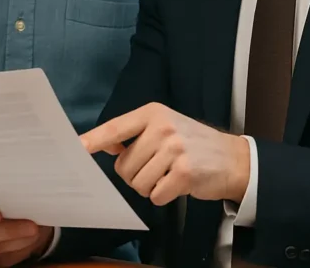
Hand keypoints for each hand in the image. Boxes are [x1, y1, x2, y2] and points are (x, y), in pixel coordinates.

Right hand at [0, 194, 53, 266]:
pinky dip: (16, 250)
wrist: (15, 214)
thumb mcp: (5, 186)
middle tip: (31, 227)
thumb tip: (21, 187)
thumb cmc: (7, 193)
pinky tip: (29, 241)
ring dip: (15, 241)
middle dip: (7, 231)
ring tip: (34, 232)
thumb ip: (4, 188)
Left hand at [81, 102, 249, 206]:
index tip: (76, 147)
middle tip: (156, 168)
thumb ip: (135, 135)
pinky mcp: (184, 173)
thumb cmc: (192, 144)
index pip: (116, 128)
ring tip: (168, 175)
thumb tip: (105, 145)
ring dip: (150, 187)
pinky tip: (177, 184)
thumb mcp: (165, 127)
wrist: (233, 158)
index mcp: (152, 113)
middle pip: (124, 166)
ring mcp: (174, 150)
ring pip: (138, 183)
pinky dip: (163, 196)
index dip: (94, 140)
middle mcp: (162, 128)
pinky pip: (155, 196)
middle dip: (135, 175)